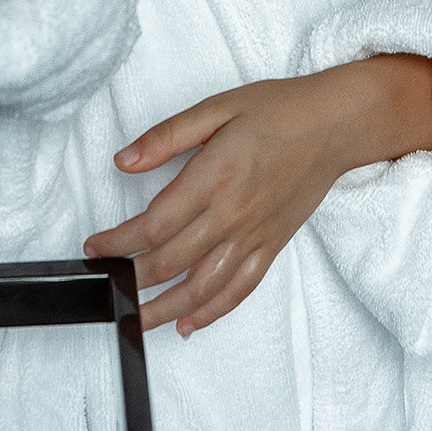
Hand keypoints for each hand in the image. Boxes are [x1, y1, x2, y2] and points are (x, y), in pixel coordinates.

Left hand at [85, 70, 364, 335]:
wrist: (335, 124)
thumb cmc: (278, 109)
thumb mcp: (217, 107)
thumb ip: (167, 136)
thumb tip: (124, 160)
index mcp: (214, 176)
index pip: (154, 225)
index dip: (119, 242)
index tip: (96, 247)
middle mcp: (232, 214)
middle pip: (171, 262)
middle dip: (131, 277)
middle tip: (106, 284)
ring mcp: (254, 236)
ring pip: (201, 287)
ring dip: (164, 309)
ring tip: (135, 319)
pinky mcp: (272, 246)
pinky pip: (239, 290)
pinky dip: (212, 312)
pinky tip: (189, 323)